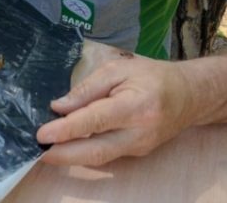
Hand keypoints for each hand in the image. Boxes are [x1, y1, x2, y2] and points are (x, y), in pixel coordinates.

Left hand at [37, 53, 192, 165]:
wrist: (189, 96)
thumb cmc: (152, 76)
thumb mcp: (118, 69)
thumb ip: (88, 88)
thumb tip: (59, 107)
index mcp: (135, 106)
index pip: (95, 121)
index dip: (67, 129)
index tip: (43, 134)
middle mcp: (139, 133)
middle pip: (96, 150)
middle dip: (64, 154)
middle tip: (37, 150)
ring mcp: (138, 147)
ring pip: (100, 157)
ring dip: (70, 156)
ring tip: (45, 149)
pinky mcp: (135, 152)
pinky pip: (105, 154)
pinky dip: (83, 152)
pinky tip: (65, 145)